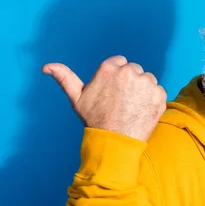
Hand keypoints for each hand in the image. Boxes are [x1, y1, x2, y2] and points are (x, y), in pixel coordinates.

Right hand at [42, 55, 166, 141]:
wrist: (114, 143)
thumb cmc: (94, 120)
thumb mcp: (77, 98)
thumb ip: (64, 78)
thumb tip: (46, 66)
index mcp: (109, 67)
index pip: (120, 62)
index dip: (117, 78)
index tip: (113, 92)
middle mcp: (129, 71)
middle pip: (134, 70)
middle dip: (130, 82)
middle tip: (122, 102)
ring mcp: (145, 83)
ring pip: (147, 80)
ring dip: (142, 90)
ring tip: (131, 108)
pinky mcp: (159, 95)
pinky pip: (158, 91)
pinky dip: (152, 101)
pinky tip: (141, 112)